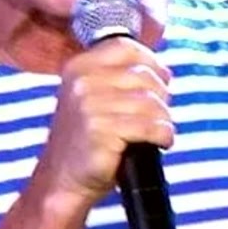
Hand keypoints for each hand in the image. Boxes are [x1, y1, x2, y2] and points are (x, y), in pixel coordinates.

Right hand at [35, 37, 173, 207]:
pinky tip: (159, 143)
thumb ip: (120, 77)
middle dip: (161, 96)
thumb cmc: (87, 140)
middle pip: (144, 75)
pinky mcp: (101, 131)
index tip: (160, 81)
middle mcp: (82, 82)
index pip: (126, 48)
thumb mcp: (94, 97)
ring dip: (163, 120)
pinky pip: (150, 126)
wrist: (64, 180)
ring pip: (151, 102)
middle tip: (158, 115)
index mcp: (79, 67)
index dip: (151, 62)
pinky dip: (163, 135)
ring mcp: (89, 106)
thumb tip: (164, 70)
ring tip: (157, 132)